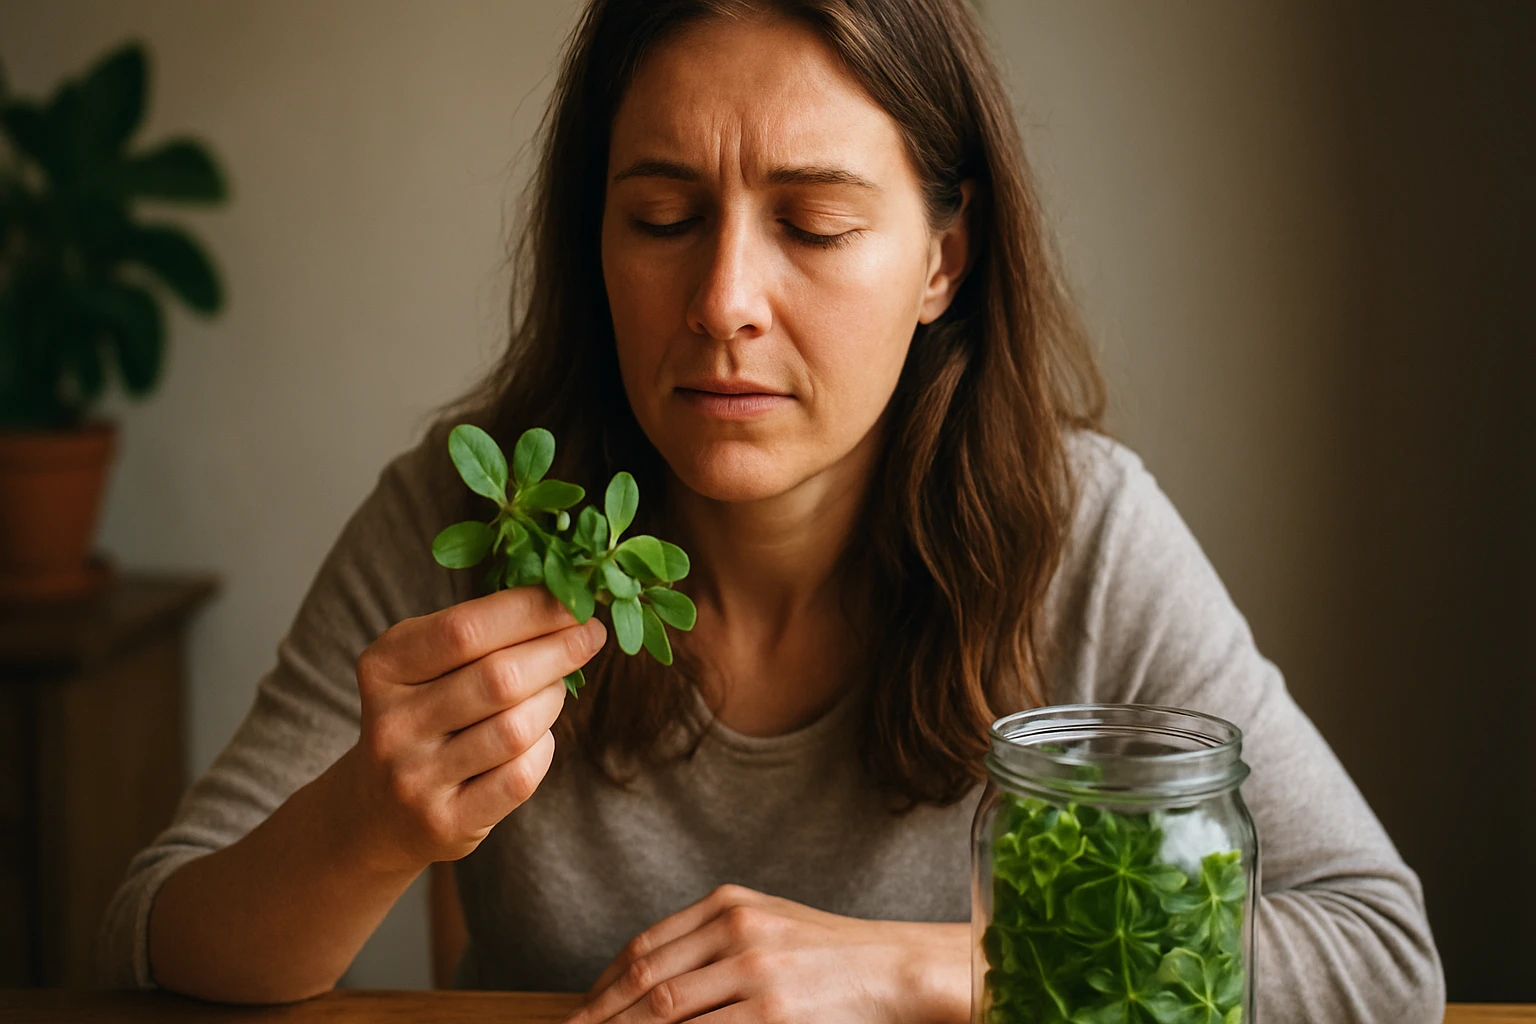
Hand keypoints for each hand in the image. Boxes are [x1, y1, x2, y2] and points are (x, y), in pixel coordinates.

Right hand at [339, 585, 605, 873]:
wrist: (376, 810)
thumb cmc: (424, 715)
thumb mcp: (426, 664)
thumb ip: (482, 631)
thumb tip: (566, 596)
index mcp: (384, 667)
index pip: (466, 629)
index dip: (532, 611)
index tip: (577, 599)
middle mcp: (392, 723)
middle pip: (499, 678)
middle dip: (559, 651)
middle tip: (591, 635)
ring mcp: (414, 777)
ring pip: (515, 728)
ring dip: (552, 701)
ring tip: (556, 688)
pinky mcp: (443, 821)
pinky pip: (520, 777)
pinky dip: (543, 749)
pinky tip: (539, 737)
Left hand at [560, 884, 971, 1023]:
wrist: (894, 970)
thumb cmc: (827, 954)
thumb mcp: (768, 923)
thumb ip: (712, 940)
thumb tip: (646, 977)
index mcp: (729, 904)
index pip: (645, 947)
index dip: (603, 984)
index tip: (581, 1012)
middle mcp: (737, 930)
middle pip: (644, 978)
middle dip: (600, 1014)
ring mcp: (755, 972)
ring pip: (664, 1010)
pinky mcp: (773, 1015)